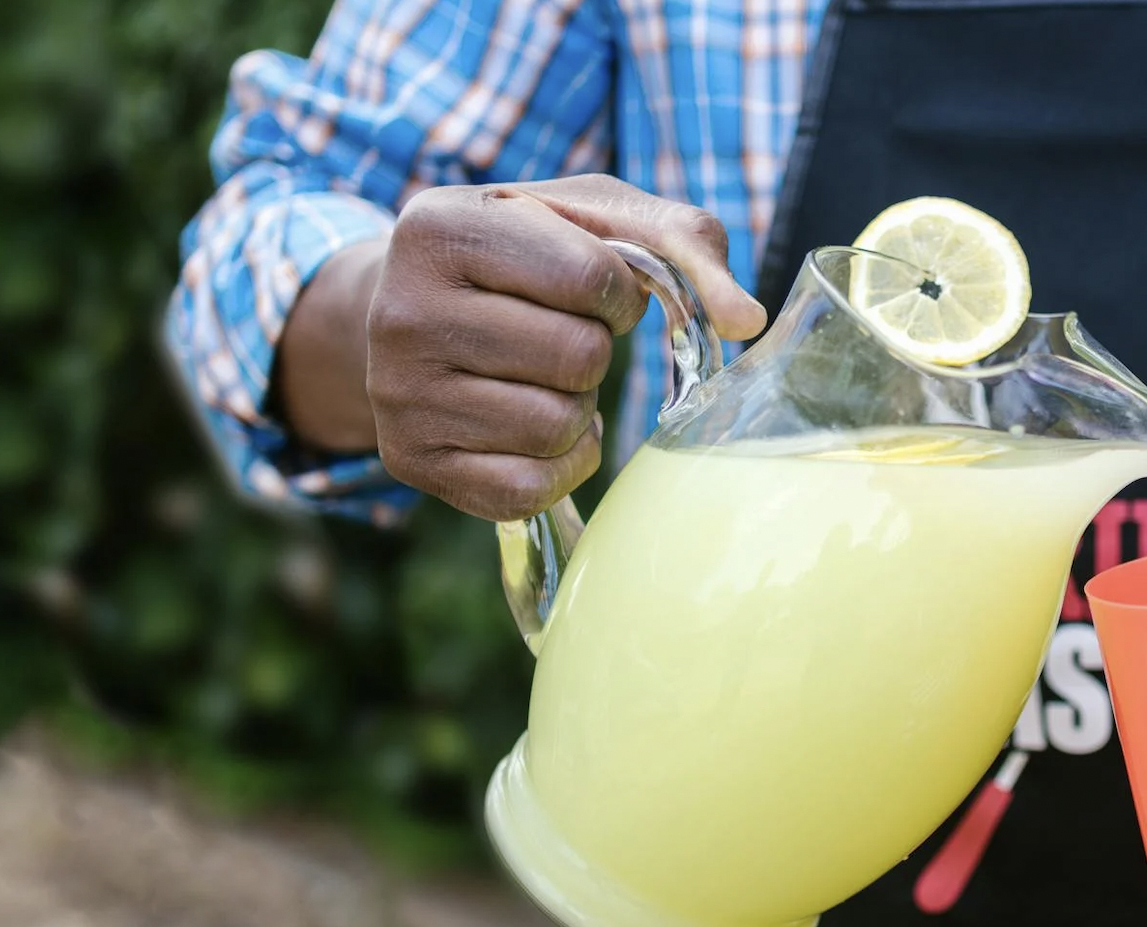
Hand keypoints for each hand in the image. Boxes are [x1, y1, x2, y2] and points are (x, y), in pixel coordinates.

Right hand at [281, 174, 766, 520]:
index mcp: (439, 225)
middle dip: (594, 348)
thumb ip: (682, 246)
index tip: (592, 288)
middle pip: (579, 357)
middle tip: (555, 333)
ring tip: (535, 375)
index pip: (590, 277)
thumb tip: (748, 320)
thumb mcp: (593, 218)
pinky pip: (531, 488)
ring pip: (557, 424)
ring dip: (576, 405)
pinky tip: (527, 426)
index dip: (618, 292)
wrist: (408, 309)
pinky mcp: (410, 462)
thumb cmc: (522, 254)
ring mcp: (398, 393)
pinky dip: (559, 464)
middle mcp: (400, 310)